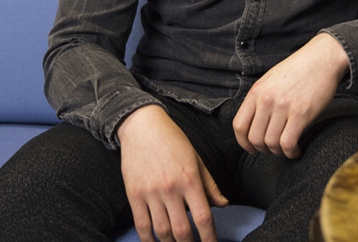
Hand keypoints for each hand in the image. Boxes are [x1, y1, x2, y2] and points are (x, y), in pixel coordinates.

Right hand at [117, 105, 228, 241]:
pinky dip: (148, 240)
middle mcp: (171, 188)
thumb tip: (223, 204)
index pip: (203, 217)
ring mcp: (151, 192)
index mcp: (190, 179)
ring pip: (162, 231)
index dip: (209, 238)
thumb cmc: (173, 141)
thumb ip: (210, 184)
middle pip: (182, 230)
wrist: (142, 126)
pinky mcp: (134, 194)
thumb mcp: (196, 159)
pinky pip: (142, 225)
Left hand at [233, 33, 349, 158]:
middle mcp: (267, 100)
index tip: (251, 148)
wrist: (322, 58)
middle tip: (273, 149)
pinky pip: (288, 143)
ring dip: (278, 152)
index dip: (243, 142)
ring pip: (271, 143)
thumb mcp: (271, 80)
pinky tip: (296, 150)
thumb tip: (254, 123)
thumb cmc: (298, 70)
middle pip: (255, 138)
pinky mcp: (301, 113)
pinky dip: (290, 152)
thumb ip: (260, 99)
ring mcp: (283, 107)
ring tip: (286, 149)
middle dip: (263, 149)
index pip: (239, 125)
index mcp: (257, 91)